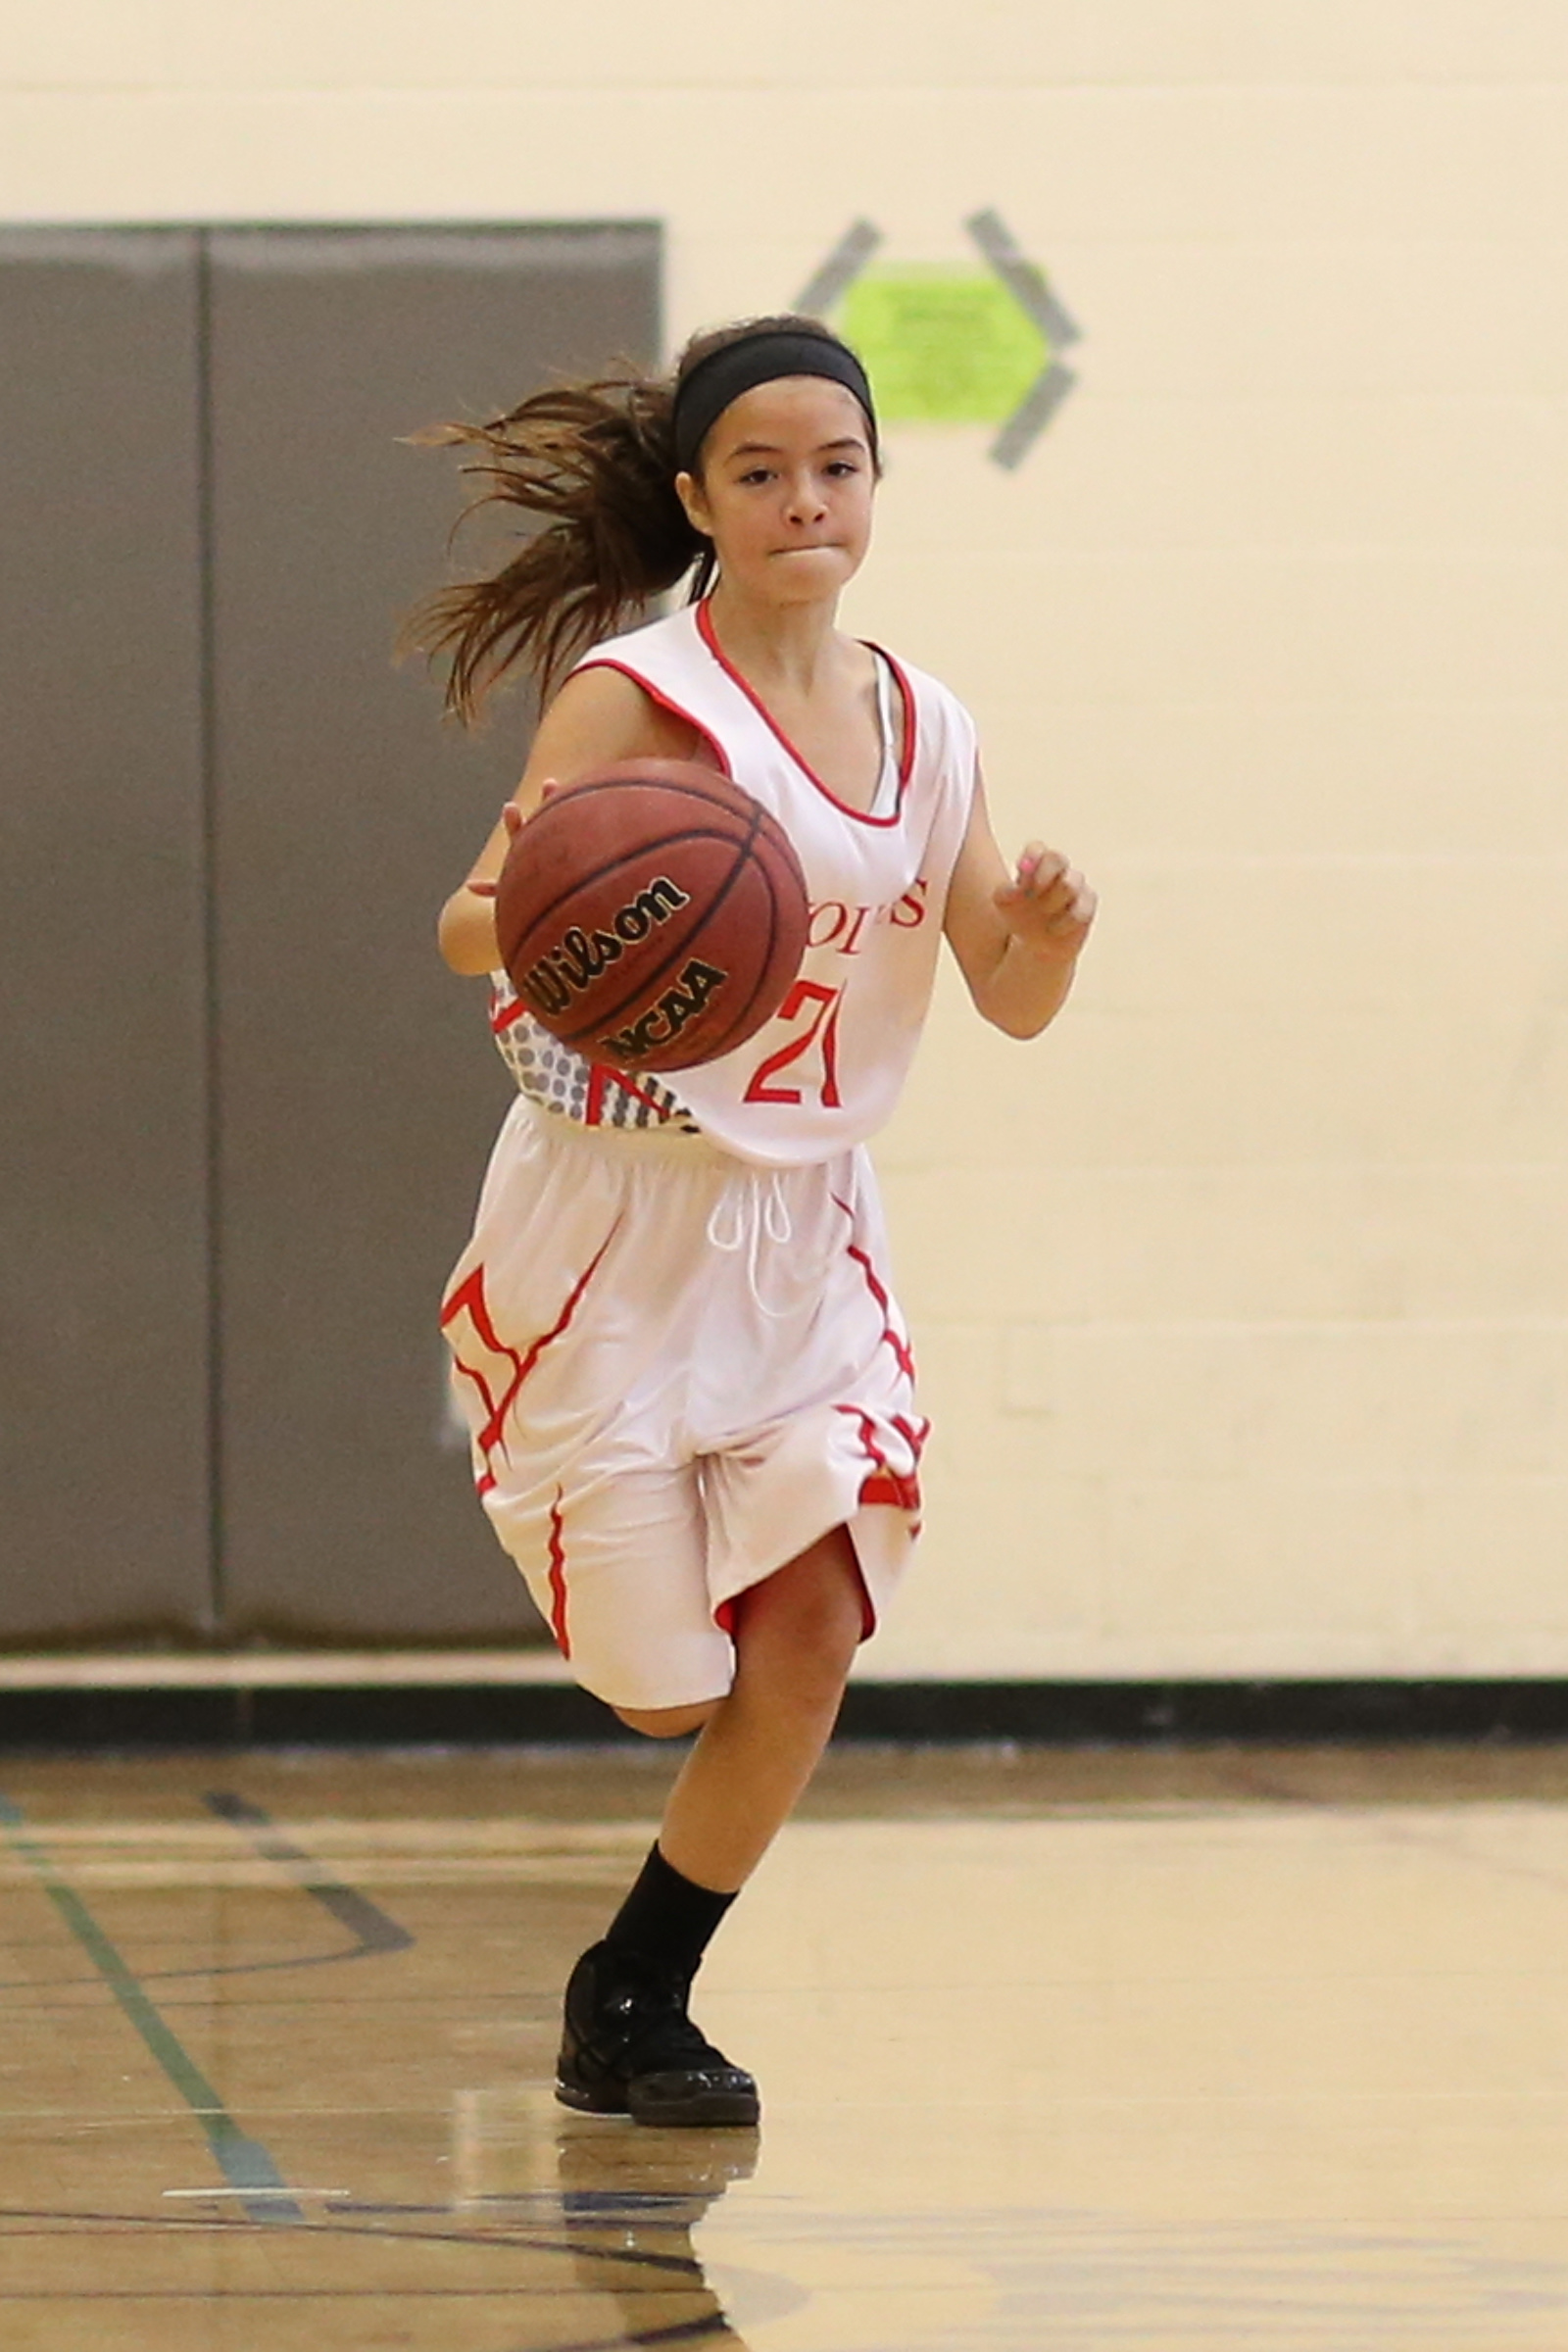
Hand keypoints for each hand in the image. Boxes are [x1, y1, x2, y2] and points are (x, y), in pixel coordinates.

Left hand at [994, 843, 1095, 959]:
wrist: (1037, 946)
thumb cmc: (1020, 918)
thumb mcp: (1004, 906)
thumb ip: (1004, 893)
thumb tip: (1015, 888)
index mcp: (1036, 865)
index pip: (1037, 849)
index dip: (1031, 856)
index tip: (1021, 870)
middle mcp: (1059, 871)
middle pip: (1057, 858)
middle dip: (1044, 873)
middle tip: (1031, 894)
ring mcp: (1076, 886)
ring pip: (1069, 884)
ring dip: (1052, 902)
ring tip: (1042, 915)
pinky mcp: (1088, 906)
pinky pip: (1079, 910)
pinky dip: (1063, 922)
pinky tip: (1053, 929)